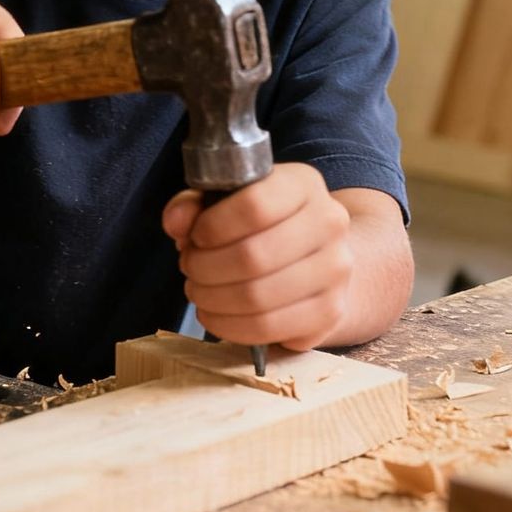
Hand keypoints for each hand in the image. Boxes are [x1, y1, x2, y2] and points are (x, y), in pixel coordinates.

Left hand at [162, 163, 353, 351]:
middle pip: (253, 256)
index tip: (195, 237)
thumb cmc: (263, 226)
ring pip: (257, 297)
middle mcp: (329, 223)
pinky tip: (215, 315)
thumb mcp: (228, 201)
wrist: (319, 258)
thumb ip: (195, 204)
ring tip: (199, 291)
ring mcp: (335, 270)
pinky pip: (268, 328)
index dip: (212, 226)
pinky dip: (229, 326)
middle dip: (204, 268)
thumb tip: (175, 222)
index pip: (255, 205)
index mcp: (304, 184)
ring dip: (212, 299)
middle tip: (189, 268)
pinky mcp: (330, 311)